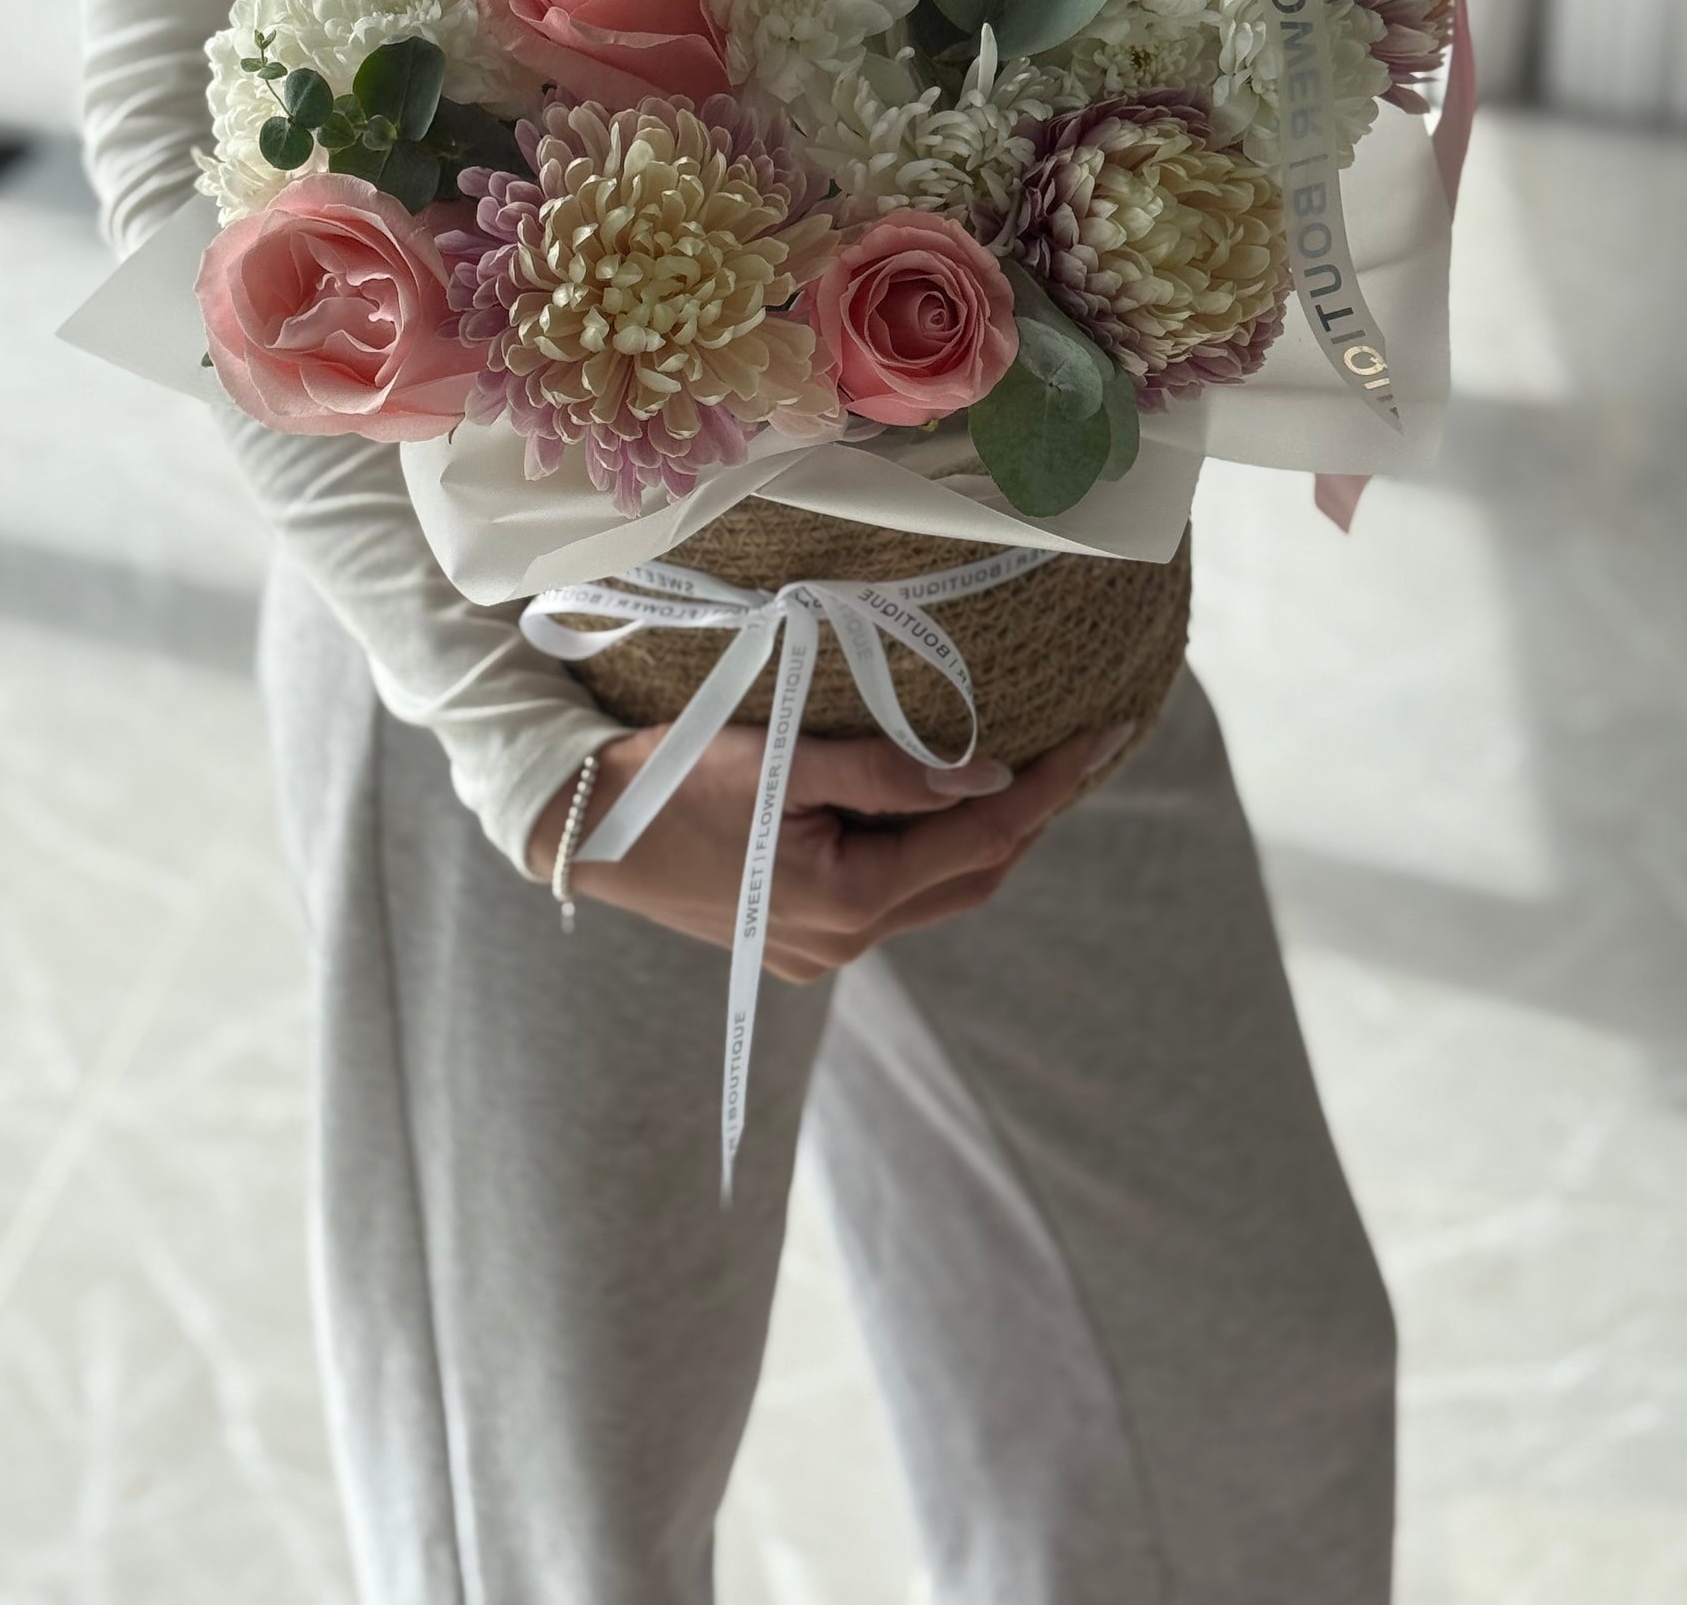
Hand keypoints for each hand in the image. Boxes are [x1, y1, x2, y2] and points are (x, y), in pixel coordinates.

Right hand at [526, 717, 1133, 979]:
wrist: (582, 829)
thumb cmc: (673, 777)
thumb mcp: (781, 756)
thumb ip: (888, 771)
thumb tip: (989, 773)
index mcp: (849, 900)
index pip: (982, 837)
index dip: (1052, 786)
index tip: (1105, 736)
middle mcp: (845, 942)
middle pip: (973, 878)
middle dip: (1033, 815)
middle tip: (1083, 749)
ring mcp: (821, 950)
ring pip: (938, 893)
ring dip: (986, 838)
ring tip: (1033, 773)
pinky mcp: (799, 940)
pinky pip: (895, 897)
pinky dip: (933, 854)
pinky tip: (943, 809)